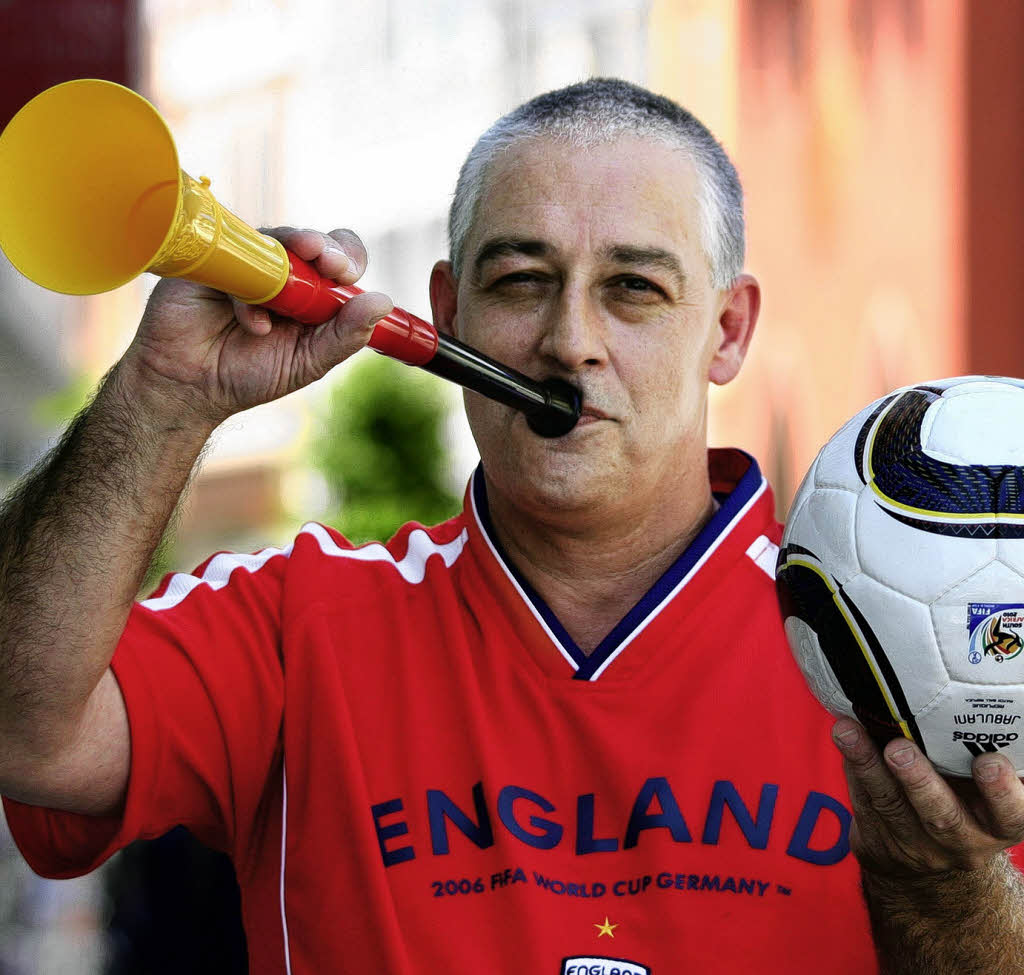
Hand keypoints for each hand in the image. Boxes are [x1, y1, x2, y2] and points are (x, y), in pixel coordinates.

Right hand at [123, 227, 393, 425]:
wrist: (189, 388)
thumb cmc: (248, 373)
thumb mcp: (308, 362)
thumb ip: (344, 335)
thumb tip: (382, 302)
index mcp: (312, 291)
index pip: (340, 256)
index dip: (348, 257)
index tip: (349, 273)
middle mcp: (282, 270)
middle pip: (313, 240)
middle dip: (326, 248)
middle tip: (329, 263)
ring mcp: (246, 262)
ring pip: (276, 242)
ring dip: (290, 266)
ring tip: (290, 301)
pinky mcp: (210, 262)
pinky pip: (235, 261)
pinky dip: (250, 295)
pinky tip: (254, 325)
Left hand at [832, 717, 1023, 876]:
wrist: (927, 851)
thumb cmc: (964, 798)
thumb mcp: (982, 787)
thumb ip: (975, 752)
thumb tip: (961, 693)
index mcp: (1000, 823)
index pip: (1013, 814)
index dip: (1002, 792)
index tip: (988, 761)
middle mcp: (965, 841)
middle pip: (942, 815)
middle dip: (918, 781)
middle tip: (898, 749)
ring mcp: (920, 849)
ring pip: (890, 806)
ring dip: (867, 765)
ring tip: (849, 732)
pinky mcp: (882, 846)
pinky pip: (864, 804)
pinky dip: (853, 767)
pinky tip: (844, 738)